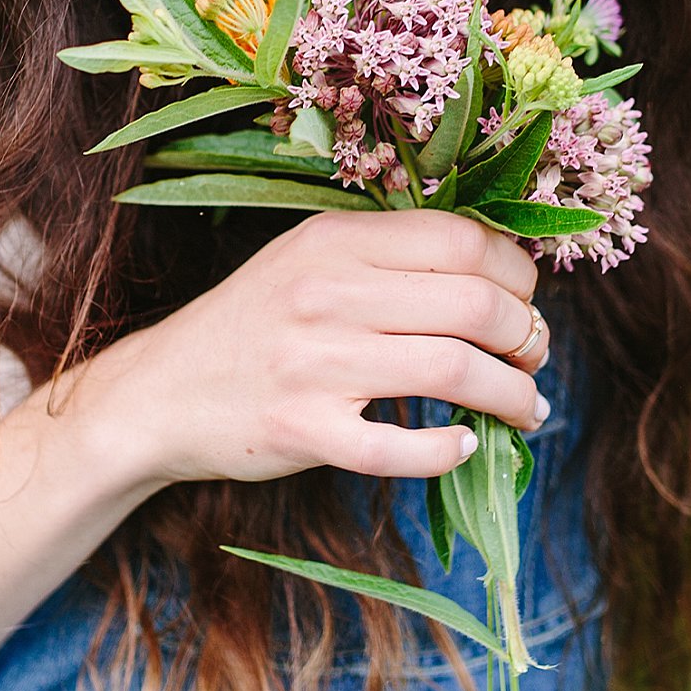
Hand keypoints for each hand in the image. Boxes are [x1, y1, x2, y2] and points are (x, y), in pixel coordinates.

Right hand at [100, 210, 552, 489]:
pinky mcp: (304, 431)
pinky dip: (448, 450)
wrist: (157, 394)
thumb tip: (501, 268)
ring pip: (454, 370)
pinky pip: (400, 447)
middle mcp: (327, 294)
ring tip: (526, 407)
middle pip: (476, 304)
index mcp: (337, 241)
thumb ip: (391, 255)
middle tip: (533, 357)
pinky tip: (465, 446)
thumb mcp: (310, 260)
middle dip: (528, 335)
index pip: (466, 241)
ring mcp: (314, 365)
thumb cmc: (254, 324)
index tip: (526, 301)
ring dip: (512, 394)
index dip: (518, 274)